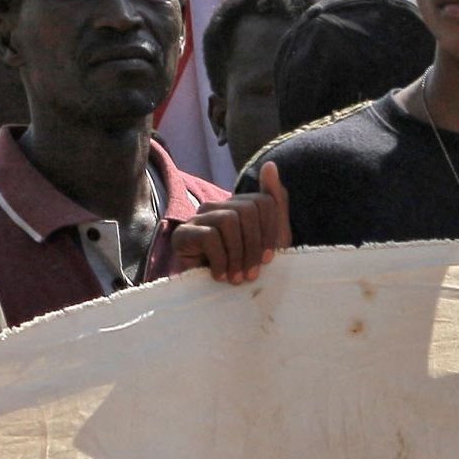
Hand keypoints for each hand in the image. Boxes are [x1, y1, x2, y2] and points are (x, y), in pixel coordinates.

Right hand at [173, 161, 291, 283]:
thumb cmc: (243, 266)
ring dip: (237, 254)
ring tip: (237, 277)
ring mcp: (199, 217)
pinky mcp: (183, 232)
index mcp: (241, 205)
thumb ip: (275, 203)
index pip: (264, 202)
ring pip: (229, 220)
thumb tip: (270, 164)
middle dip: (254, 245)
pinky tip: (220, 275)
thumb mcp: (269, 239)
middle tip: (252, 274)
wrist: (210, 293)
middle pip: (247, 210)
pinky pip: (209, 236)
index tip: (270, 258)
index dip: (271, 231)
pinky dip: (220, 259)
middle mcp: (219, 206)